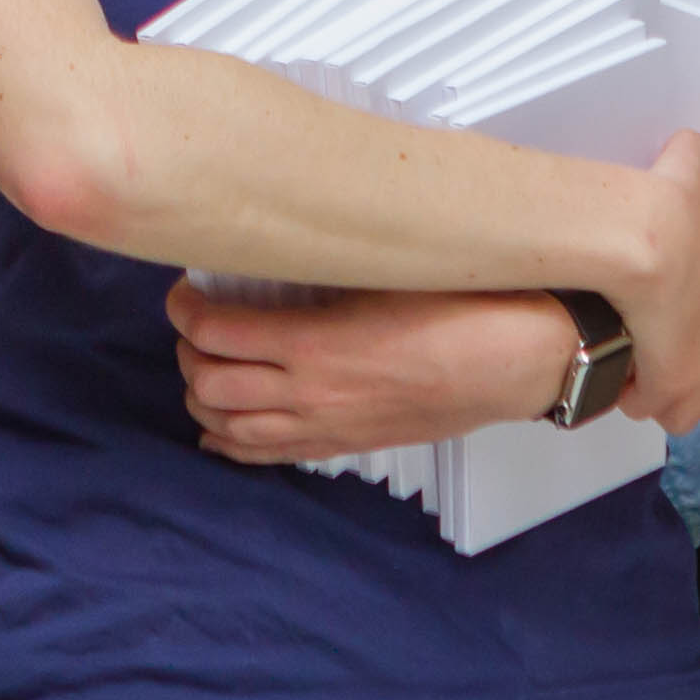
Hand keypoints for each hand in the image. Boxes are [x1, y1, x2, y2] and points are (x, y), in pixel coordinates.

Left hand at [169, 281, 580, 462]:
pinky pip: (268, 456)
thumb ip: (327, 266)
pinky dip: (232, 444)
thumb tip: (283, 243)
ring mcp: (327, 425)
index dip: (185, 308)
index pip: (215, 330)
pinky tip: (220, 431)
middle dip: (187, 351)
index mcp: (316, 343)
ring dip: (203, 396)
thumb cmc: (465, 311)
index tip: (184, 290)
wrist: (516, 362)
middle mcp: (311, 392)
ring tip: (203, 367)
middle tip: (193, 325)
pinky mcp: (346, 444)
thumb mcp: (385, 270)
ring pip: (230, 425)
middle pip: (209, 381)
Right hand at [597, 129, 699, 435]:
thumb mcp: (689, 178)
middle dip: (692, 377)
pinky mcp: (681, 388)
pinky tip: (620, 377)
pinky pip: (663, 410)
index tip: (679, 337)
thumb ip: (692, 162)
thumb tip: (686, 142)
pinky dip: (641, 398)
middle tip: (654, 361)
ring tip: (635, 372)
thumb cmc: (669, 213)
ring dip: (668, 394)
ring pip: (696, 404)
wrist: (655, 240)